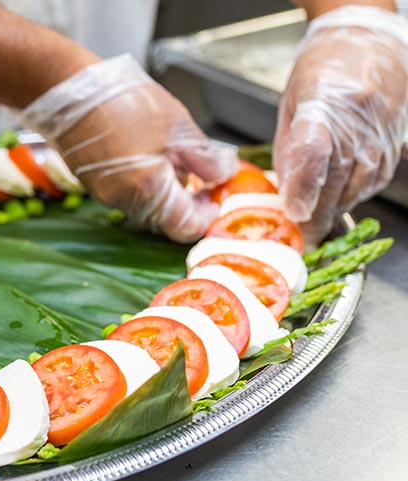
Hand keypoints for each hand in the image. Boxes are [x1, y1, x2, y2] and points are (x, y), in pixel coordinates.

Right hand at [20, 54, 237, 242]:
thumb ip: (206, 158)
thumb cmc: (121, 103)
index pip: (187, 227)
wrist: (68, 91)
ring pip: (147, 204)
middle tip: (204, 172)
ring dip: (166, 188)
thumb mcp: (178, 126)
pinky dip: (144, 179)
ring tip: (173, 153)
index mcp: (150, 192)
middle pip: (166, 218)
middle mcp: (126, 202)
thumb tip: (224, 174)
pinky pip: (128, 192)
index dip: (207, 214)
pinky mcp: (94, 183)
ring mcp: (106, 195)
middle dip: (188, 199)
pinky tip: (147, 149)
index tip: (216, 194)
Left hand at [274, 6, 407, 243]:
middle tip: (302, 237)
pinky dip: (356, 193)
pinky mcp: (397, 139)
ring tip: (318, 219)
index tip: (295, 213)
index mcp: (322, 101)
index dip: (305, 187)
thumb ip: (289, 150)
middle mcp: (358, 117)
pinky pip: (376, 178)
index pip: (313, 151)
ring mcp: (382, 129)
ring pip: (359, 185)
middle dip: (317, 214)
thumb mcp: (290, 106)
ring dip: (336, 207)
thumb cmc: (320, 71)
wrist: (366, 39)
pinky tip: (342, 196)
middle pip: (337, 178)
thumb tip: (287, 196)